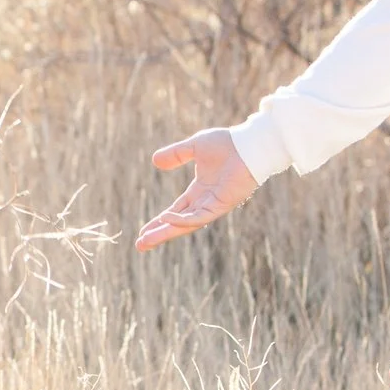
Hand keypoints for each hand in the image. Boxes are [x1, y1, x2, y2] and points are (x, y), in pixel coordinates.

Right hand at [135, 129, 258, 251]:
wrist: (249, 144)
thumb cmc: (227, 144)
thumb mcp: (194, 147)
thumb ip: (176, 154)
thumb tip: (155, 161)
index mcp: (200, 191)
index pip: (176, 211)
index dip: (160, 221)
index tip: (143, 231)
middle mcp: (205, 202)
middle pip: (178, 224)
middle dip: (159, 234)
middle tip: (140, 246)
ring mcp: (214, 205)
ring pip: (186, 225)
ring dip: (166, 232)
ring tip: (146, 240)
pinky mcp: (222, 205)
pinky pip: (200, 216)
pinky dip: (183, 219)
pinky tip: (168, 217)